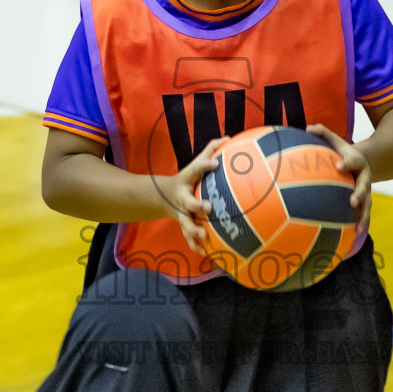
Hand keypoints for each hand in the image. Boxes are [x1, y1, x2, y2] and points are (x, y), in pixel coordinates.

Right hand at [155, 137, 226, 254]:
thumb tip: (228, 137)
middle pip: (188, 203)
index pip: (195, 169)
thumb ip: (210, 150)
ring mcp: (182, 214)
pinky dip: (195, 246)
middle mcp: (182, 198)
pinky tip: (206, 254)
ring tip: (204, 236)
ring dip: (193, 231)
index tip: (216, 163)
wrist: (164, 197)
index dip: (204, 165)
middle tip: (209, 208)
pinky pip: (189, 238)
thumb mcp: (195, 164)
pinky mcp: (183, 226)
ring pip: (186, 224)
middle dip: (196, 206)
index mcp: (186, 181)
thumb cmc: (188, 179)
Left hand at [307, 124, 370, 228]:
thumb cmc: (343, 153)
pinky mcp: (363, 203)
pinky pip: (362, 214)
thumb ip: (323, 133)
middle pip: (364, 186)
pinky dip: (359, 224)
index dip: (347, 163)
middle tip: (352, 201)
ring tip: (357, 227)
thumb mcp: (336, 141)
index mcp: (357, 162)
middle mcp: (364, 178)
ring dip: (363, 216)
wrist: (365, 163)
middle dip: (359, 194)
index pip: (352, 161)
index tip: (339, 165)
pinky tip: (353, 237)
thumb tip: (307, 127)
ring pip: (366, 205)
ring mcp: (366, 192)